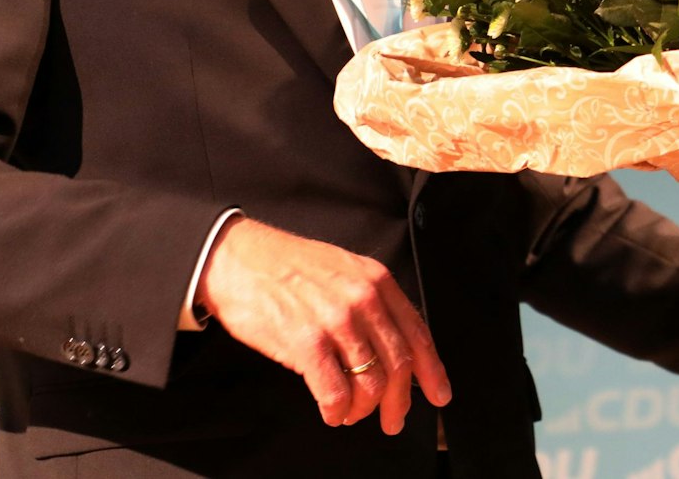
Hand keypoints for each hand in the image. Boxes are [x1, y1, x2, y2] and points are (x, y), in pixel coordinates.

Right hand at [196, 216, 451, 431]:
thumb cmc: (288, 267)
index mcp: (377, 281)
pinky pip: (335, 391)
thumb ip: (372, 302)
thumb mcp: (345, 270)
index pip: (417, 334)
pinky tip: (332, 413)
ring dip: (364, 409)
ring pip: (371, 382)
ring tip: (351, 414)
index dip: (431, 371)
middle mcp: (363, 300)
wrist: (238, 259)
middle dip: (399, 401)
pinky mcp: (306, 343)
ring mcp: (336, 321)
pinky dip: (337, 410)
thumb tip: (392, 347)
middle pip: (399, 364)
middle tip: (393, 421)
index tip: (439, 395)